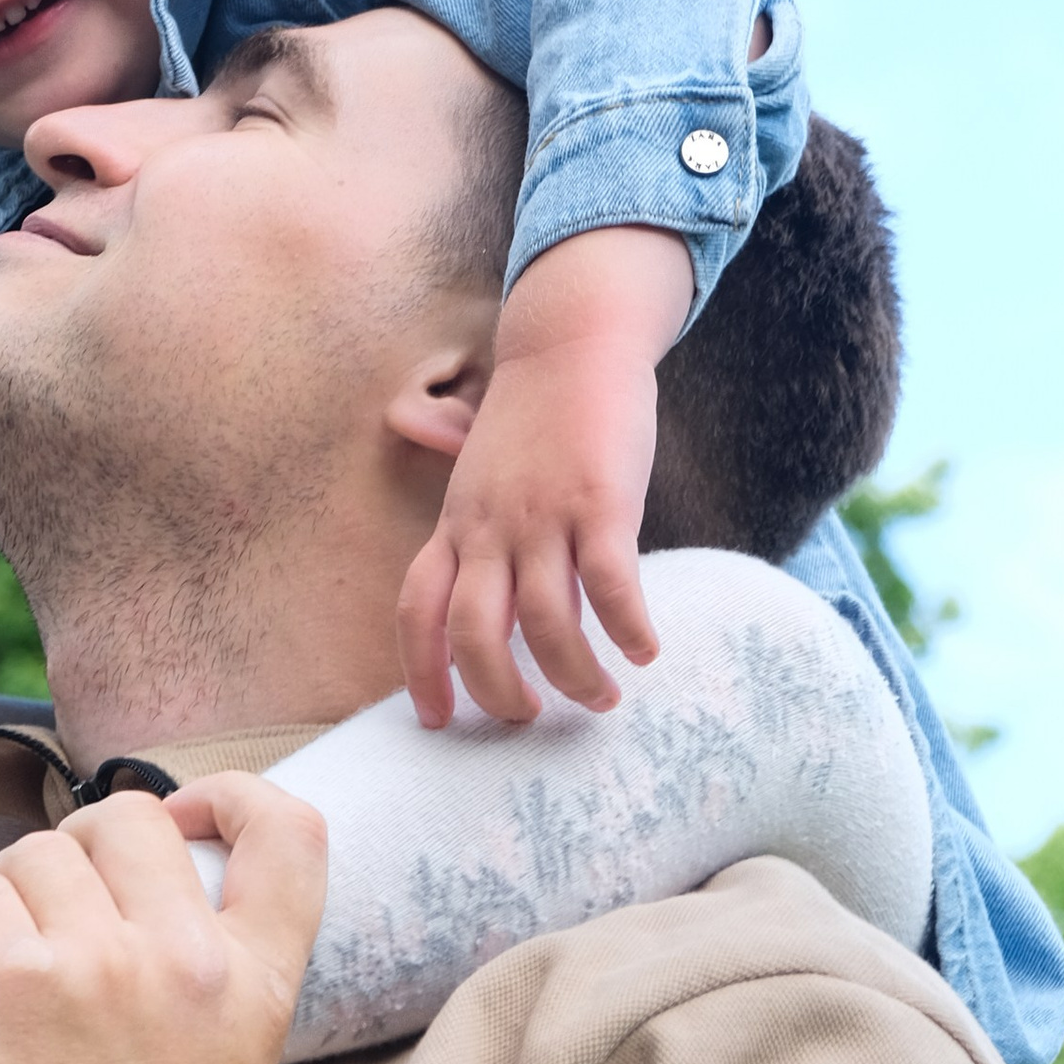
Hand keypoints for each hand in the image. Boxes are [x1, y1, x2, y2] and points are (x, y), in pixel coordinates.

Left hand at [0, 779, 325, 1063]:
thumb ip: (213, 971)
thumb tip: (155, 872)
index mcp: (257, 987)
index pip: (291, 831)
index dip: (230, 796)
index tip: (185, 817)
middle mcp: (187, 961)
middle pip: (133, 816)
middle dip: (86, 843)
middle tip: (62, 903)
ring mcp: (97, 965)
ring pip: (40, 849)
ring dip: (12, 888)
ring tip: (10, 954)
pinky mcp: (10, 982)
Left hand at [397, 224, 688, 726]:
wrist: (571, 342)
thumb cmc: (532, 412)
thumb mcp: (478, 464)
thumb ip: (467, 507)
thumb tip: (446, 514)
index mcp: (456, 525)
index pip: (417, 610)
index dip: (422, 673)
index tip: (439, 721)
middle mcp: (489, 527)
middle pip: (474, 634)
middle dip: (499, 693)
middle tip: (531, 718)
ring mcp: (543, 516)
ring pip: (547, 624)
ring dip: (576, 677)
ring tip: (602, 696)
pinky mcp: (600, 502)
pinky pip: (611, 585)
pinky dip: (628, 628)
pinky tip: (646, 648)